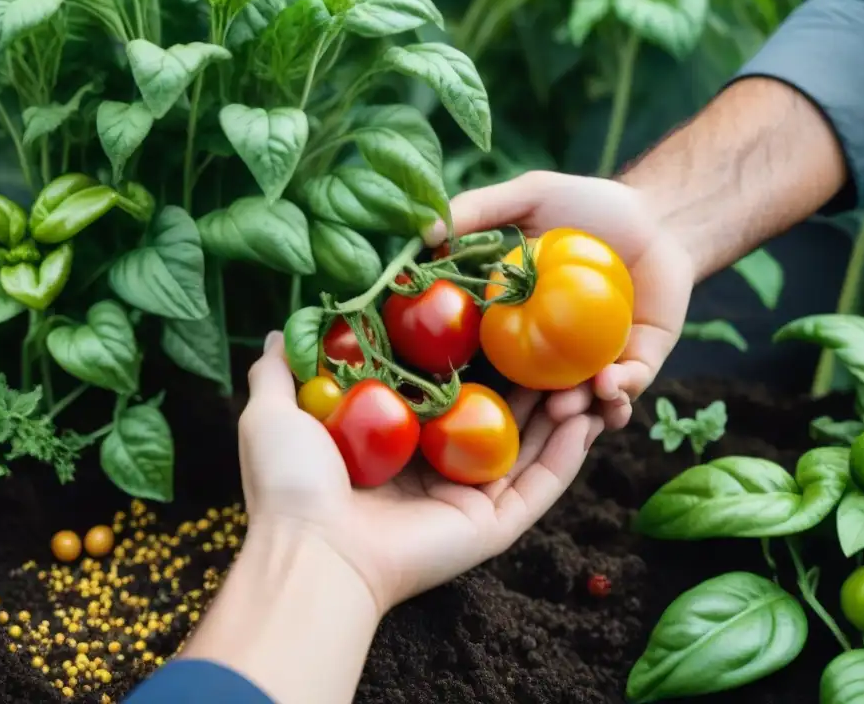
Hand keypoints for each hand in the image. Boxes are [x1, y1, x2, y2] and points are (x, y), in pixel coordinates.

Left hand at [239, 334, 604, 615]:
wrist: (311, 549)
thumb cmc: (292, 482)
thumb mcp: (274, 412)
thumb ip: (282, 368)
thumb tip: (282, 329)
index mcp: (400, 443)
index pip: (453, 389)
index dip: (482, 355)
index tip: (504, 314)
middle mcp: (440, 469)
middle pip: (502, 416)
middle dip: (534, 379)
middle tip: (560, 340)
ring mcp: (470, 499)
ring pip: (532, 447)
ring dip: (564, 410)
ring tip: (589, 370)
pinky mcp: (493, 526)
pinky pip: (542, 485)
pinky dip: (570, 453)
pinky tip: (588, 415)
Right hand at [430, 170, 693, 429]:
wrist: (659, 215)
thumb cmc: (588, 204)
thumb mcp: (529, 197)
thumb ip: (477, 210)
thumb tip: (422, 235)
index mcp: (510, 321)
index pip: (477, 355)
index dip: (462, 376)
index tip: (449, 386)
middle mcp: (545, 353)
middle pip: (524, 395)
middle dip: (518, 413)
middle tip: (507, 405)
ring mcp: (589, 365)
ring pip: (575, 402)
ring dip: (569, 410)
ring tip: (566, 406)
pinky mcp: (634, 366)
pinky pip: (624, 390)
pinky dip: (617, 395)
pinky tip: (609, 387)